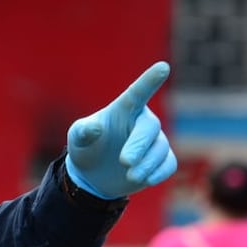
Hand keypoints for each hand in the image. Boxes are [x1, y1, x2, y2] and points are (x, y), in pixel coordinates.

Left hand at [65, 62, 176, 198]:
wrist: (93, 175)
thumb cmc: (86, 147)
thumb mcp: (78, 138)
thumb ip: (83, 131)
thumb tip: (96, 127)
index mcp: (124, 109)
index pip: (138, 92)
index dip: (150, 80)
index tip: (163, 67)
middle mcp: (142, 121)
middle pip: (149, 129)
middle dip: (138, 146)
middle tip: (124, 162)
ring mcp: (154, 141)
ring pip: (160, 149)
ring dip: (146, 164)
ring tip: (130, 176)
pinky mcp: (161, 160)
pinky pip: (168, 164)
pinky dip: (158, 173)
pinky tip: (145, 180)